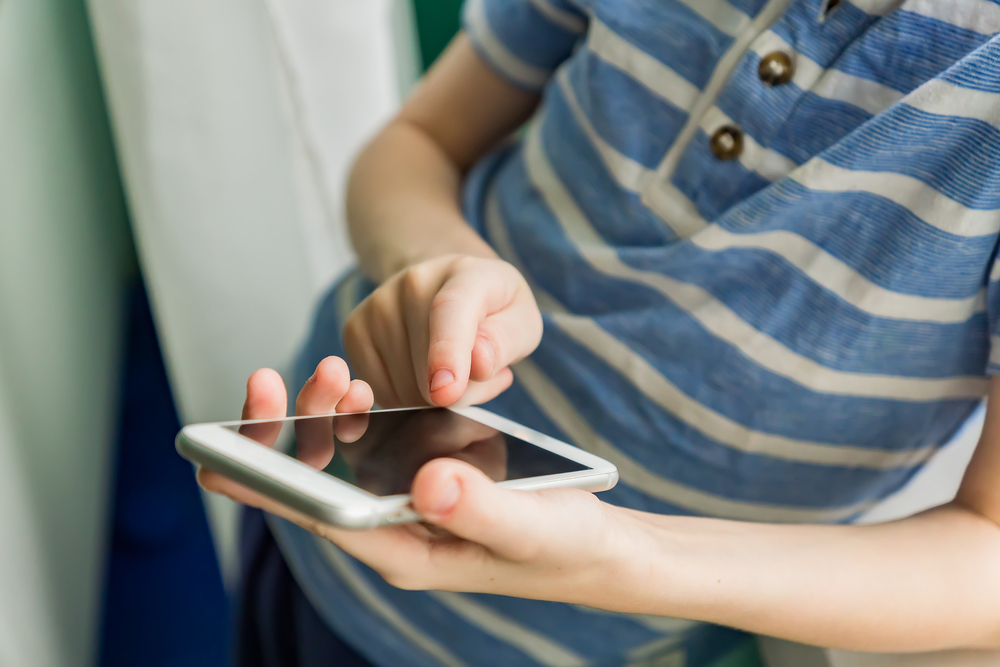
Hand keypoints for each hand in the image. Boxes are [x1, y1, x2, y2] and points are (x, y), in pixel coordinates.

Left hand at [200, 359, 632, 604]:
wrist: (596, 546)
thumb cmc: (565, 544)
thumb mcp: (531, 527)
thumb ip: (482, 508)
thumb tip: (425, 479)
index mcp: (404, 553)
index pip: (320, 519)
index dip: (269, 484)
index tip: (218, 450)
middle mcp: (392, 532)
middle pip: (315, 488)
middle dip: (285, 435)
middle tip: (270, 380)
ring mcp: (403, 505)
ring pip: (338, 463)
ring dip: (321, 416)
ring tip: (329, 371)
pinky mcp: (420, 482)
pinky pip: (367, 449)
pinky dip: (354, 415)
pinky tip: (353, 385)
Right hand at [344, 254, 542, 407]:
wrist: (445, 285)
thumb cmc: (491, 309)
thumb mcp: (520, 321)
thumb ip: (507, 341)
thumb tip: (478, 364)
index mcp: (468, 274)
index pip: (451, 312)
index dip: (448, 353)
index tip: (446, 391)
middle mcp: (415, 281)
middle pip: (427, 371)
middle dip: (459, 392)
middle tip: (477, 370)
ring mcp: (379, 304)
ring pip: (404, 390)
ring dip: (433, 397)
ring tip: (451, 367)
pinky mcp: (355, 330)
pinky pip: (381, 393)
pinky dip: (406, 398)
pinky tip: (422, 372)